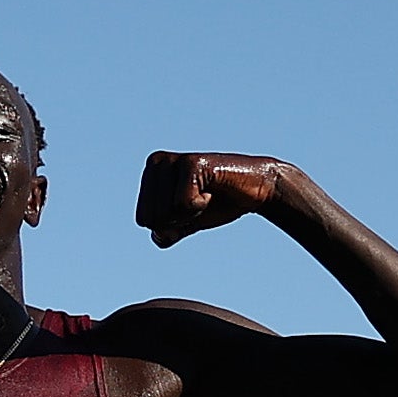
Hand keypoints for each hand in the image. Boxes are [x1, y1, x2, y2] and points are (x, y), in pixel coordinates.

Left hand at [135, 152, 301, 244]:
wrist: (255, 189)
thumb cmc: (219, 203)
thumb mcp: (185, 222)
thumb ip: (166, 233)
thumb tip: (160, 236)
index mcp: (149, 174)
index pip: (143, 220)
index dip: (170, 224)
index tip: (190, 206)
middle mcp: (156, 162)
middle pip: (152, 218)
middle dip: (179, 220)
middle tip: (201, 201)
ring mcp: (173, 160)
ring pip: (165, 213)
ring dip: (191, 213)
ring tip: (206, 194)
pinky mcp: (191, 163)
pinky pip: (182, 204)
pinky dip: (200, 206)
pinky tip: (212, 190)